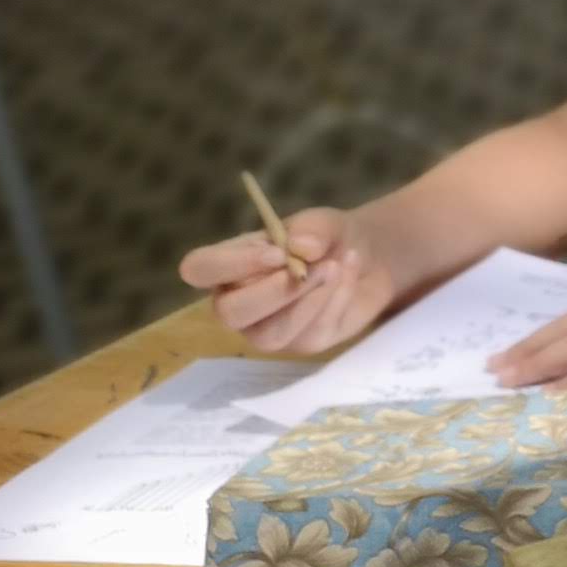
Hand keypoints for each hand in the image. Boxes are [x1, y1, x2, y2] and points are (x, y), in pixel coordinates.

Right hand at [180, 207, 395, 356]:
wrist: (367, 259)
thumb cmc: (327, 238)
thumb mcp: (325, 223)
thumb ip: (313, 228)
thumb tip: (301, 246)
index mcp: (228, 264)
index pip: (198, 269)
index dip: (229, 265)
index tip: (277, 253)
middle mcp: (237, 300)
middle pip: (229, 313)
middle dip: (273, 292)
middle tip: (316, 268)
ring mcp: (266, 328)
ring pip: (269, 335)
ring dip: (308, 301)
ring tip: (336, 267)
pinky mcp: (301, 344)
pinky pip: (310, 335)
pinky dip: (335, 303)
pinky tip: (347, 276)